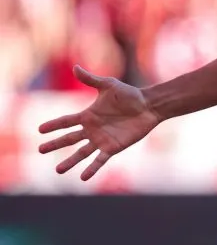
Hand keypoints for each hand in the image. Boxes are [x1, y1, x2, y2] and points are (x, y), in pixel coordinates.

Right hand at [38, 65, 160, 180]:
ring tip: (59, 170)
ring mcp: (102, 139)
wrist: (149, 106)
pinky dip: (92, 168)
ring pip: (82, 153)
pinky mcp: (113, 147)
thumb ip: (91, 79)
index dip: (53, 125)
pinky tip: (83, 177)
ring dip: (70, 161)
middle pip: (69, 139)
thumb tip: (75, 67)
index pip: (66, 121)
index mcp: (88, 115)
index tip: (39, 130)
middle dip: (55, 144)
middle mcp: (92, 129)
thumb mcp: (109, 85)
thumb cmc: (130, 94)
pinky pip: (100, 160)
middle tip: (40, 150)